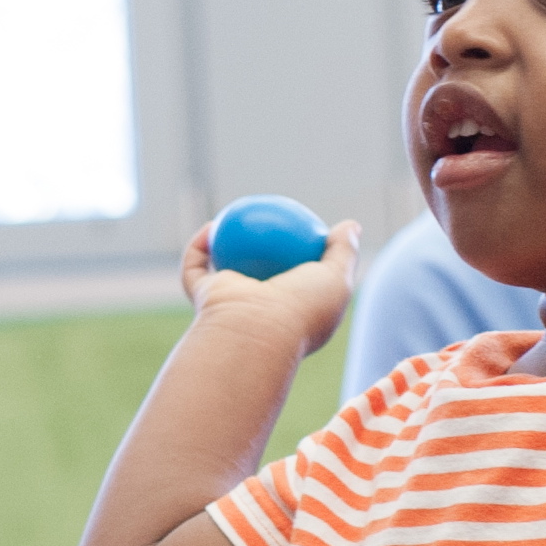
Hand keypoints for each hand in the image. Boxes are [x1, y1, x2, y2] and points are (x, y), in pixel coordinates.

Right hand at [180, 219, 360, 355]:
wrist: (256, 330)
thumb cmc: (301, 308)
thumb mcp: (337, 277)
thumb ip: (344, 252)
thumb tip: (349, 225)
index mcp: (292, 314)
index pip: (298, 278)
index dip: (301, 252)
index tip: (304, 226)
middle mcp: (259, 312)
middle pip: (259, 270)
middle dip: (261, 246)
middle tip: (269, 217)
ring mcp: (230, 306)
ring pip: (223, 267)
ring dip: (224, 243)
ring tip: (235, 215)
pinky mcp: (204, 298)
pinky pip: (196, 267)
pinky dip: (199, 246)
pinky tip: (213, 224)